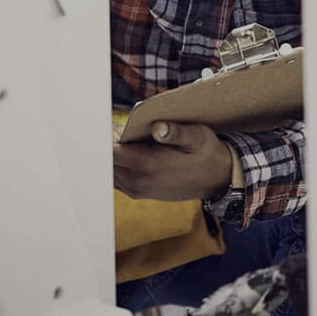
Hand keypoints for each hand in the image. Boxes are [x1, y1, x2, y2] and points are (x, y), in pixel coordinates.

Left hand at [113, 121, 232, 200]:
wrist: (218, 180)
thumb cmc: (206, 153)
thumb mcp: (197, 136)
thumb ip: (176, 132)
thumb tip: (157, 127)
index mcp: (147, 165)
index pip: (110, 152)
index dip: (103, 137)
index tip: (99, 122)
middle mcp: (138, 181)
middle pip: (104, 162)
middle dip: (103, 144)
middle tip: (106, 125)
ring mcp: (137, 190)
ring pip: (107, 171)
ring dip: (108, 155)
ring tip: (115, 135)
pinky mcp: (139, 192)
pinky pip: (115, 178)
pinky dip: (114, 165)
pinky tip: (123, 150)